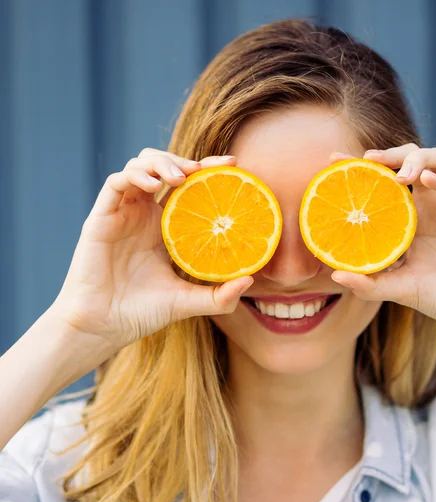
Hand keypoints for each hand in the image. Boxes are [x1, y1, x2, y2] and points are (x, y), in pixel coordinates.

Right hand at [50, 148, 252, 351]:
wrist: (105, 327)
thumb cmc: (144, 313)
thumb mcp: (190, 302)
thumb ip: (220, 296)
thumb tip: (252, 279)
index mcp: (166, 228)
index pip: (188, 187)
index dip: (208, 170)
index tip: (233, 164)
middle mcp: (145, 215)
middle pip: (164, 167)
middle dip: (184, 160)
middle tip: (203, 169)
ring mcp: (123, 213)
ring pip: (139, 165)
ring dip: (161, 162)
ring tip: (180, 178)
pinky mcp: (102, 217)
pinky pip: (116, 182)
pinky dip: (136, 175)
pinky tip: (155, 186)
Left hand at [328, 145, 435, 340]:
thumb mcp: (398, 289)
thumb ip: (369, 283)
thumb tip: (335, 276)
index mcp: (409, 216)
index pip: (383, 180)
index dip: (361, 168)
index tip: (334, 160)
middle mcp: (430, 203)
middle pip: (409, 160)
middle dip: (388, 154)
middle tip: (366, 159)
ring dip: (416, 160)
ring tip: (399, 175)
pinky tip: (425, 180)